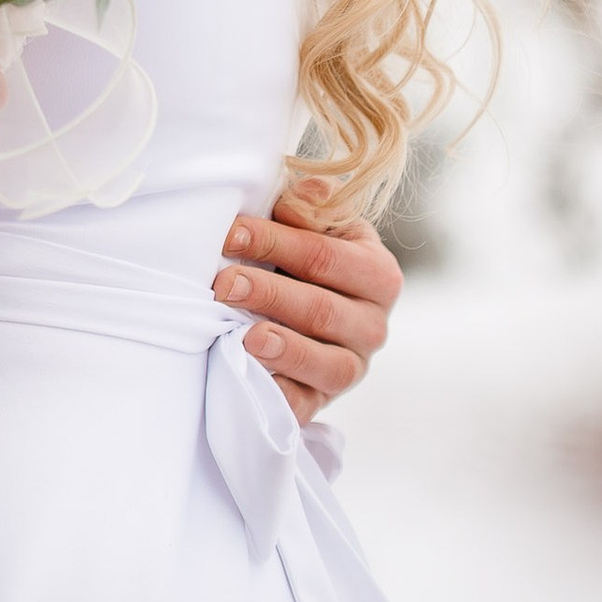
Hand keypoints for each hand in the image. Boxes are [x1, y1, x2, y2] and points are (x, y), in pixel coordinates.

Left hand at [213, 183, 402, 422]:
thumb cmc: (309, 257)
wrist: (308, 308)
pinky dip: (281, 398)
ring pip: (326, 364)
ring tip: (245, 339)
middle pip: (322, 310)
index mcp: (377, 274)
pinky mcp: (323, 401)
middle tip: (223, 284)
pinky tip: (253, 382)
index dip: (277, 243)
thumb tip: (304, 194)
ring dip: (283, 350)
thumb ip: (310, 206)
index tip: (231, 234)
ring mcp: (352, 367)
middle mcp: (373, 325)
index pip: (326, 257)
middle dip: (269, 294)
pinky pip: (307, 407)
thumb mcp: (316, 224)